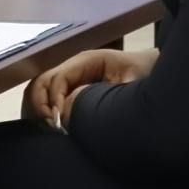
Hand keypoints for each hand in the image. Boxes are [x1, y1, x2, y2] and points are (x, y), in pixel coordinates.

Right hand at [23, 47, 154, 128]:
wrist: (150, 70)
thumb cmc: (142, 73)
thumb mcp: (131, 85)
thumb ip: (106, 96)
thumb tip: (75, 110)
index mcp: (85, 61)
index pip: (58, 78)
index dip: (54, 99)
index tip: (59, 121)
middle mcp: (72, 68)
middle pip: (41, 82)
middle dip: (41, 105)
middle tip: (54, 126)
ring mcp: (69, 79)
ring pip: (39, 90)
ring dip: (38, 109)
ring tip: (52, 128)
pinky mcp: (70, 91)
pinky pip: (46, 99)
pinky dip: (42, 112)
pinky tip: (54, 127)